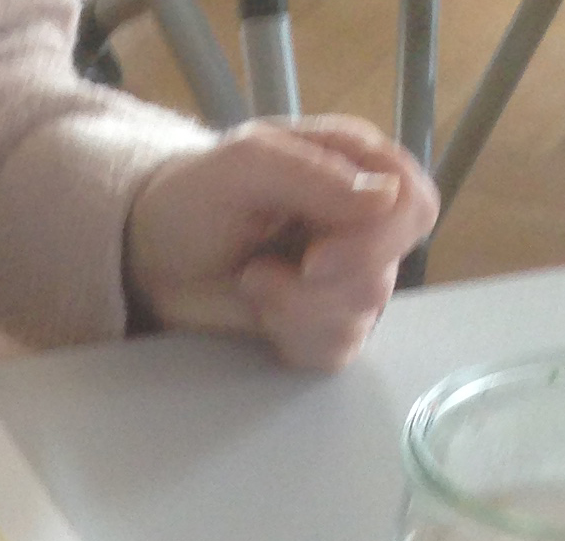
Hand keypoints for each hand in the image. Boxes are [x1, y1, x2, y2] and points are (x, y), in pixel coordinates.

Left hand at [125, 118, 439, 369]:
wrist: (151, 255)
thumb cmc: (197, 197)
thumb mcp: (245, 165)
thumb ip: (314, 175)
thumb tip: (387, 200)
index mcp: (359, 168)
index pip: (413, 205)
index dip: (377, 241)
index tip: (314, 259)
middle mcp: (363, 223)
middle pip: (387, 271)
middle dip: (319, 288)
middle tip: (258, 273)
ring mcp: (346, 278)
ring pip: (361, 317)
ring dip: (294, 311)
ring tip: (251, 282)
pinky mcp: (322, 324)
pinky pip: (336, 351)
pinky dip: (294, 341)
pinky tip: (262, 314)